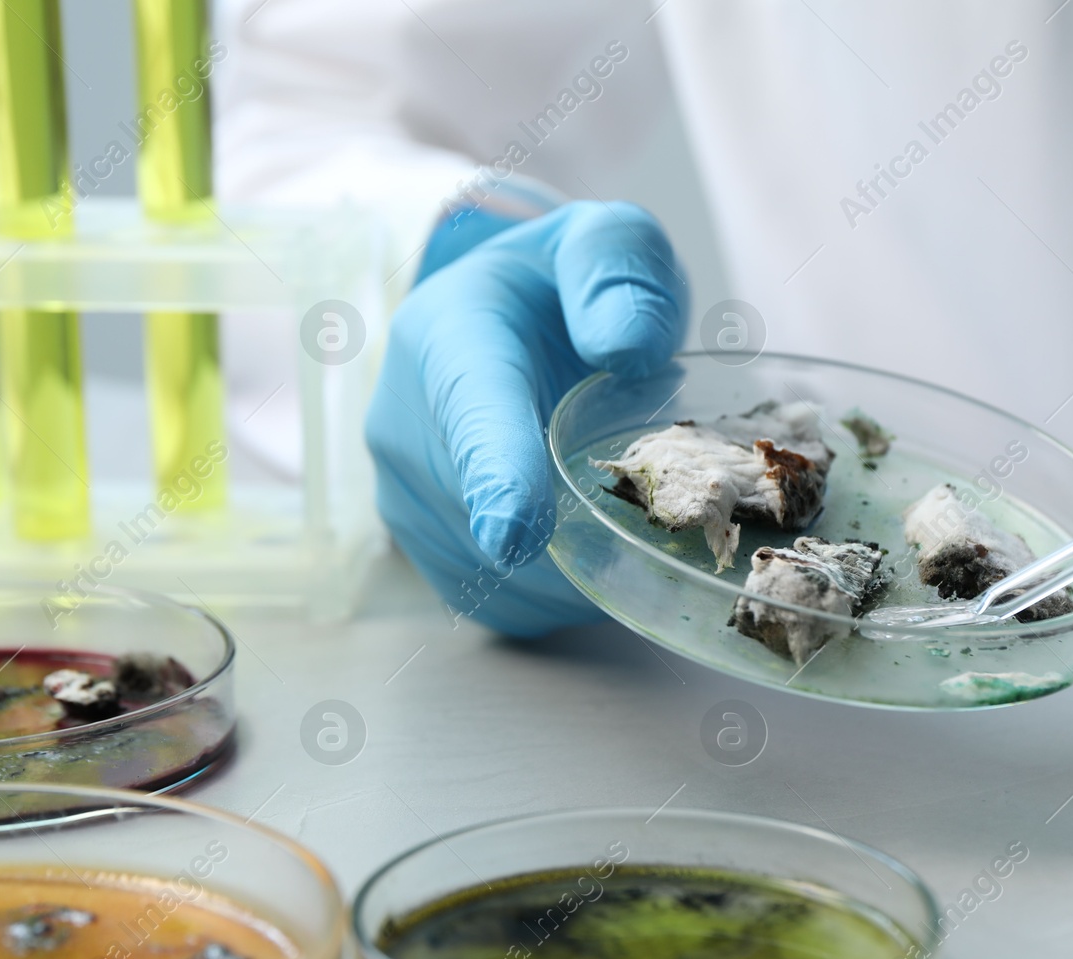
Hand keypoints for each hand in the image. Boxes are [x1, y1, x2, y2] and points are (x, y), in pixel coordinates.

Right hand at [366, 201, 687, 635]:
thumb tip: (627, 346)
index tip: (515, 536)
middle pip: (491, 513)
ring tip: (628, 517)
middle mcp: (403, 424)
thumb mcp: (602, 241)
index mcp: (448, 338)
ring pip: (496, 572)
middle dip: (580, 531)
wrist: (493, 320)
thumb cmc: (559, 287)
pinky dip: (558, 595)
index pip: (470, 417)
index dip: (496, 479)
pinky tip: (593, 552)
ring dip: (573, 569)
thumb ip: (618, 269)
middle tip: (669, 511)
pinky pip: (498, 602)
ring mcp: (403, 495)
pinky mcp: (424, 549)